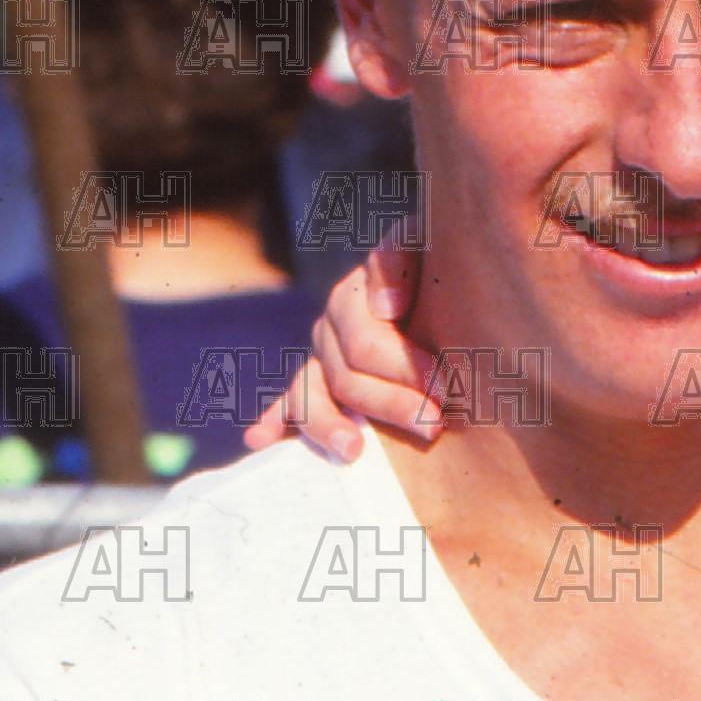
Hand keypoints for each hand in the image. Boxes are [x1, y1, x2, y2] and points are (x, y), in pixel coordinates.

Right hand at [244, 241, 441, 460]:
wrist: (441, 296)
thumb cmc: (438, 276)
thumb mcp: (425, 251)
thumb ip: (399, 260)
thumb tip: (384, 307)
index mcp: (352, 298)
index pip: (364, 343)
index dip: (401, 367)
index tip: (441, 386)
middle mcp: (329, 330)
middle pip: (344, 378)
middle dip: (390, 402)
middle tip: (432, 424)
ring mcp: (318, 362)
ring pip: (308, 397)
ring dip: (328, 425)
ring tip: (353, 449)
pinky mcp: (314, 388)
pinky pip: (287, 407)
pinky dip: (273, 424)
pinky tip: (259, 440)